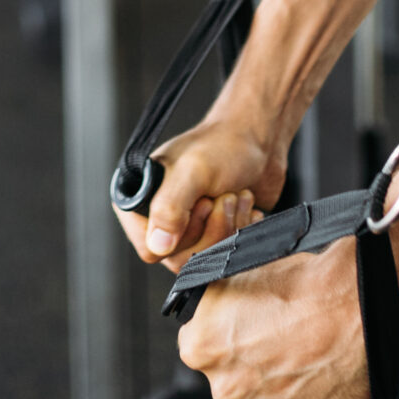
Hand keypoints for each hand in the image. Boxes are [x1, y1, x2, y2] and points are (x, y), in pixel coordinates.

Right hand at [120, 111, 285, 269]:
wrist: (258, 140)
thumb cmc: (223, 146)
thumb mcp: (194, 172)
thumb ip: (170, 208)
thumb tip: (157, 246)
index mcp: (140, 199)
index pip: (150, 248)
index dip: (181, 234)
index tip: (203, 202)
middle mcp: (158, 217)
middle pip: (181, 258)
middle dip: (213, 228)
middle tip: (224, 196)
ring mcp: (185, 228)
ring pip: (204, 258)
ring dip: (230, 227)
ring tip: (237, 196)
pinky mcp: (211, 234)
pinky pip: (223, 256)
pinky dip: (241, 232)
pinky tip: (246, 207)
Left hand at [175, 238, 368, 398]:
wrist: (355, 304)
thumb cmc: (302, 284)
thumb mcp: (236, 274)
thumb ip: (213, 304)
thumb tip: (209, 308)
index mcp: (201, 348)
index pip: (197, 344)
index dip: (221, 332)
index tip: (240, 326)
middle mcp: (225, 386)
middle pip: (228, 376)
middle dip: (246, 361)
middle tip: (275, 338)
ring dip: (273, 383)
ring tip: (300, 353)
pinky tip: (314, 372)